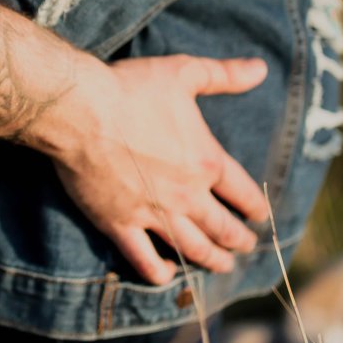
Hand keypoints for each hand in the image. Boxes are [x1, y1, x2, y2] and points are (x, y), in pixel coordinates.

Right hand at [54, 54, 269, 286]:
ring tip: (222, 266)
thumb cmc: (131, 88)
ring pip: (192, 248)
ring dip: (211, 260)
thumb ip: (225, 74)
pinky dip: (160, 273)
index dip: (255, 207)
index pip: (243, 193)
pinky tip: (168, 273)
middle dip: (238, 240)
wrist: (81, 110)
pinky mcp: (120, 224)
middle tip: (246, 247)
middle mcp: (187, 195)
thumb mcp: (184, 72)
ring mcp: (153, 214)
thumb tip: (261, 69)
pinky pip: (144, 260)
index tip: (260, 215)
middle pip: (222, 228)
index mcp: (207, 161)